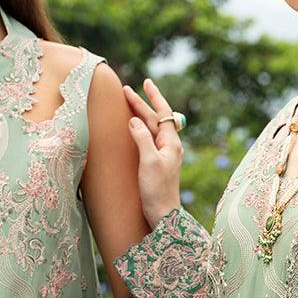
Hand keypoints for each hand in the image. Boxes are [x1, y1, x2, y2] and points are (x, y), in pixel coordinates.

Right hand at [123, 78, 183, 227]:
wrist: (162, 214)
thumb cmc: (157, 190)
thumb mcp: (149, 162)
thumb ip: (142, 139)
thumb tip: (134, 120)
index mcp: (171, 143)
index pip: (163, 113)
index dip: (154, 97)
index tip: (146, 82)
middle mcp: (169, 146)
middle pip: (155, 119)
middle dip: (142, 104)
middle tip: (126, 90)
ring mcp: (163, 154)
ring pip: (151, 128)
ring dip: (140, 115)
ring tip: (128, 103)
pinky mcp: (157, 163)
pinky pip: (148, 139)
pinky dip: (139, 129)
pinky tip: (133, 127)